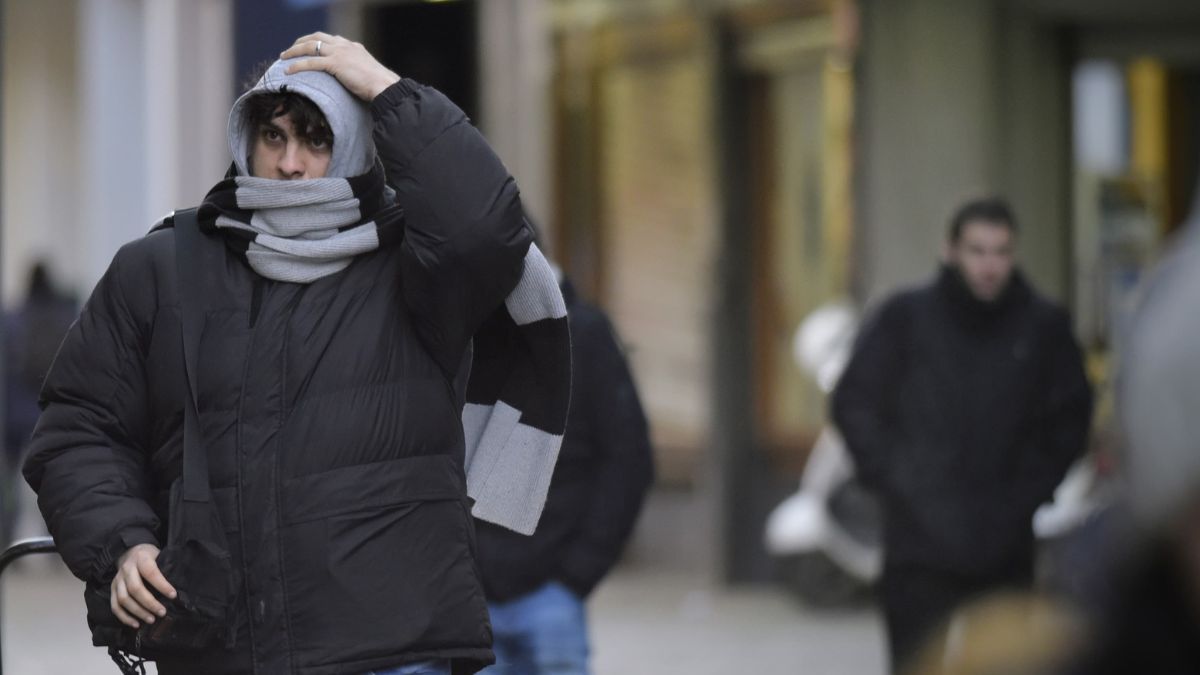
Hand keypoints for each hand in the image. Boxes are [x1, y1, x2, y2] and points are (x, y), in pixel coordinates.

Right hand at [111, 544, 176, 628]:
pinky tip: (136, 624)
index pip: (150, 572)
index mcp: (141, 558)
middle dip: (150, 603)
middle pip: (135, 588)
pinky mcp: (111, 589)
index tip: (173, 595)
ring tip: (152, 620)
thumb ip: (166, 567)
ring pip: (123, 599)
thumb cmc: (150, 557)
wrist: (130, 552)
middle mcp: (126, 569)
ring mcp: (117, 580)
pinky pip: (114, 606)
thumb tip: (182, 585)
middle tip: (162, 612)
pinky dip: (124, 617)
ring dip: (138, 612)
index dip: (162, 585)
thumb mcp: (159, 555)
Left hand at [280, 32, 400, 100]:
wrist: (384, 86)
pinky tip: (288, 71)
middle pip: (316, 38)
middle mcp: (344, 45)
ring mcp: (339, 53)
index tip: (307, 47)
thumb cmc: (379, 85)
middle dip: (301, 42)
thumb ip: (357, 70)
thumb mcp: (367, 72)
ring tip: (283, 58)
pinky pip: (310, 62)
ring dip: (294, 51)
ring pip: (310, 47)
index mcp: (352, 46)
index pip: (330, 38)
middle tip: (290, 50)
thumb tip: (353, 80)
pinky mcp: (335, 64)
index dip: (316, 41)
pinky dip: (297, 65)